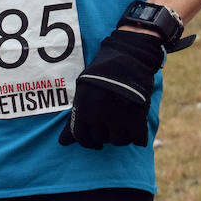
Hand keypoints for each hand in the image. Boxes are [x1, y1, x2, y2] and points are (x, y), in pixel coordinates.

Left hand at [58, 30, 163, 148]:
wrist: (129, 57)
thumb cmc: (102, 74)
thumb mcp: (84, 91)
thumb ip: (75, 117)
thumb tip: (62, 143)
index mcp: (84, 108)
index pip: (81, 136)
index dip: (87, 141)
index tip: (94, 142)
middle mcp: (99, 115)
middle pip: (100, 139)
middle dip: (104, 134)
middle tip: (110, 123)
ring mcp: (119, 117)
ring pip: (118, 141)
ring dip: (120, 135)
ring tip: (122, 123)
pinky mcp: (137, 117)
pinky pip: (136, 138)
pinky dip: (136, 135)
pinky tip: (135, 126)